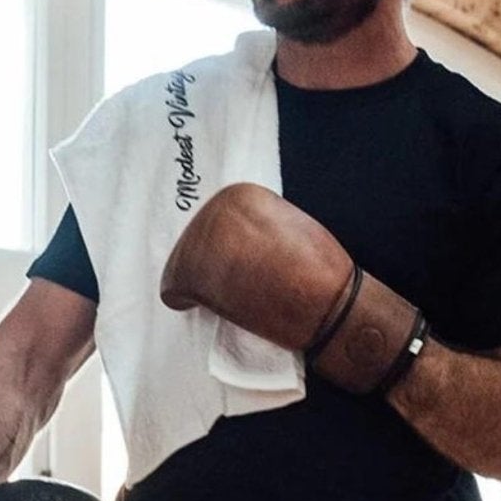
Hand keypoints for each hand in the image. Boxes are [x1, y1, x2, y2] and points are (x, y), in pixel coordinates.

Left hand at [161, 182, 422, 394]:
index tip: (238, 263)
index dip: (224, 246)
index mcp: (242, 193)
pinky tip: (195, 307)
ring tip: (228, 297)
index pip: (214, 219)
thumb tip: (237, 240)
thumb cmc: (319, 271)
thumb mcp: (288, 225)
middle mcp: (216, 208)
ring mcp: (202, 239)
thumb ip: (257, 225)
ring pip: (182, 264)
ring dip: (200, 282)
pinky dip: (182, 302)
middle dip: (210, 264)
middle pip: (194, 240)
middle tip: (234, 286)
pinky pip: (171, 290)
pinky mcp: (193, 272)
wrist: (329, 303)